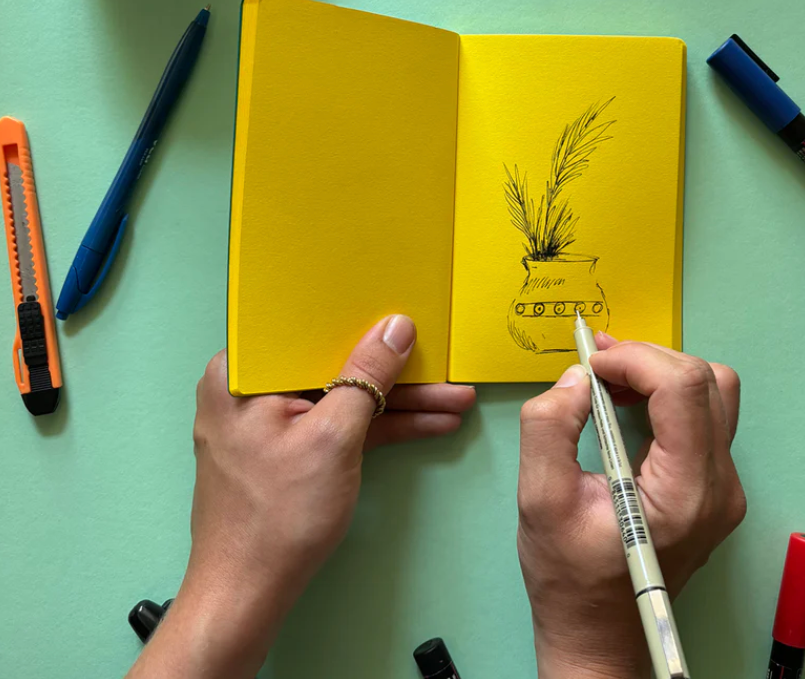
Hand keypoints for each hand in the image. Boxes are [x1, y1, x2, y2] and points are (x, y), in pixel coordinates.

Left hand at [127, 316, 474, 678]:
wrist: (248, 596)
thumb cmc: (277, 515)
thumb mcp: (333, 437)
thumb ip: (367, 377)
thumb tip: (397, 326)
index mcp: (243, 372)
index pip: (309, 328)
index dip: (360, 318)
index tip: (407, 313)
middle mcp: (252, 387)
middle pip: (334, 363)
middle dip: (394, 371)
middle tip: (444, 364)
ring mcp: (273, 419)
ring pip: (344, 396)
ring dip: (399, 402)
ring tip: (456, 399)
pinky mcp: (292, 446)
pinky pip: (341, 423)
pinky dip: (380, 426)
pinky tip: (431, 422)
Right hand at [517, 335, 744, 678]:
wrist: (598, 632)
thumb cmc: (569, 577)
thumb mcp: (540, 500)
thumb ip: (549, 428)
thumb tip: (576, 378)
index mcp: (686, 492)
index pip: (683, 388)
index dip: (635, 360)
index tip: (591, 365)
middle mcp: (720, 486)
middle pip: (704, 381)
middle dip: (645, 359)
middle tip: (595, 364)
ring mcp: (724, 487)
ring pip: (712, 391)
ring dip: (659, 371)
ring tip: (609, 378)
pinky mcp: (714, 485)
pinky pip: (703, 415)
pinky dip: (665, 393)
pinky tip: (625, 401)